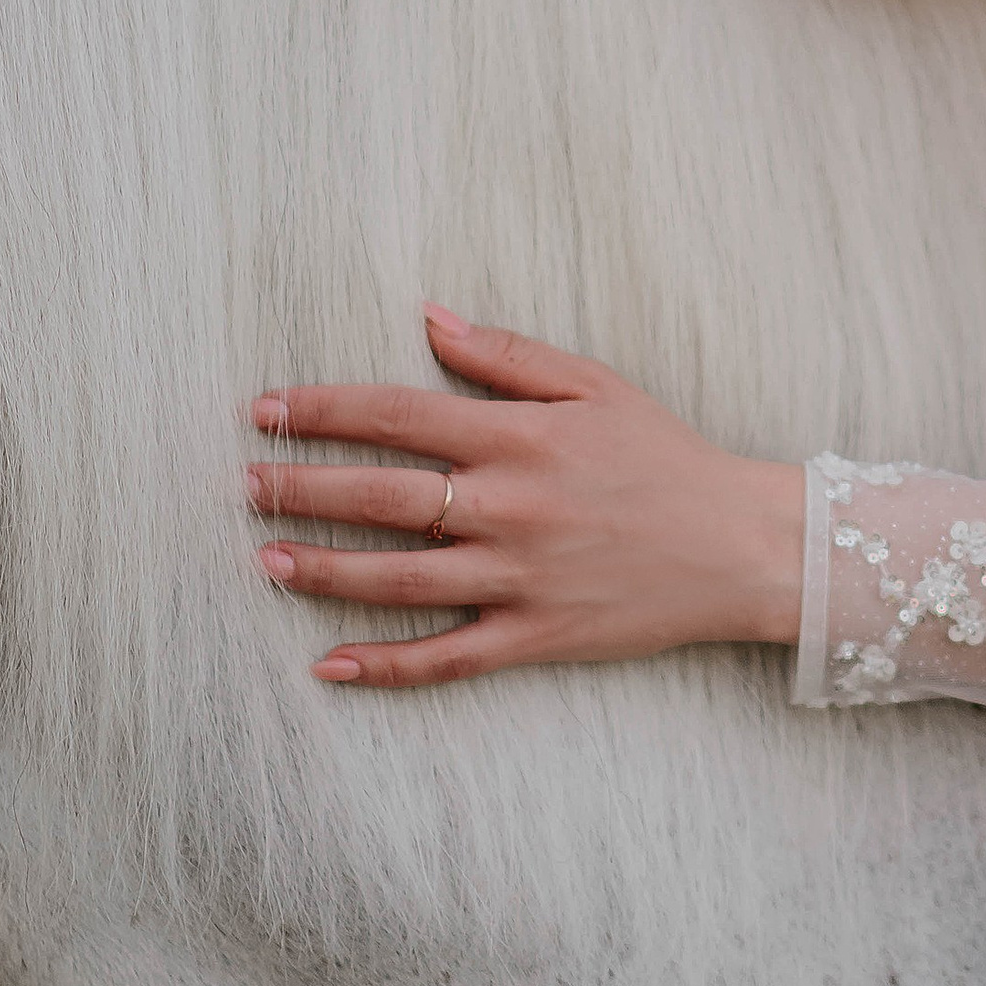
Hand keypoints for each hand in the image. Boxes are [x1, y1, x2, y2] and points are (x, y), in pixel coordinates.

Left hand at [246, 305, 804, 690]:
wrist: (741, 545)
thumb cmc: (666, 458)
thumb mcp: (597, 385)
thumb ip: (508, 355)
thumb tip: (429, 320)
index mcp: (520, 439)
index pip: (398, 415)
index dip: (324, 409)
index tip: (266, 408)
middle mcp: (510, 508)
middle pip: (381, 497)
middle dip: (301, 488)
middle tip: (245, 483)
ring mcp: (520, 577)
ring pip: (398, 580)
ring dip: (323, 570)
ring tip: (265, 559)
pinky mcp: (536, 636)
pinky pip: (447, 657)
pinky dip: (385, 666)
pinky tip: (328, 664)